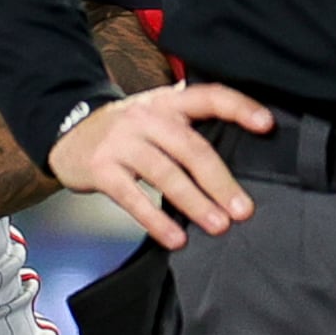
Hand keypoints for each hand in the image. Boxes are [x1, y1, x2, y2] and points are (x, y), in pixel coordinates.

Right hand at [46, 82, 272, 249]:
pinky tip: (175, 238)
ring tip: (219, 226)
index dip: (238, 107)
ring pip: (165, 173)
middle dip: (220, 181)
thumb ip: (188, 127)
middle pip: (190, 147)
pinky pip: (133, 197)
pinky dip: (156, 220)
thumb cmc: (126, 131)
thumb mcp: (156, 115)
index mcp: (167, 102)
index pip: (208, 96)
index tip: (267, 126)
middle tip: (243, 210)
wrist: (68, 132)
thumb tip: (238, 156)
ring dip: (195, 202)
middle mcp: (146, 117)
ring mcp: (121, 142)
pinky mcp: (102, 168)